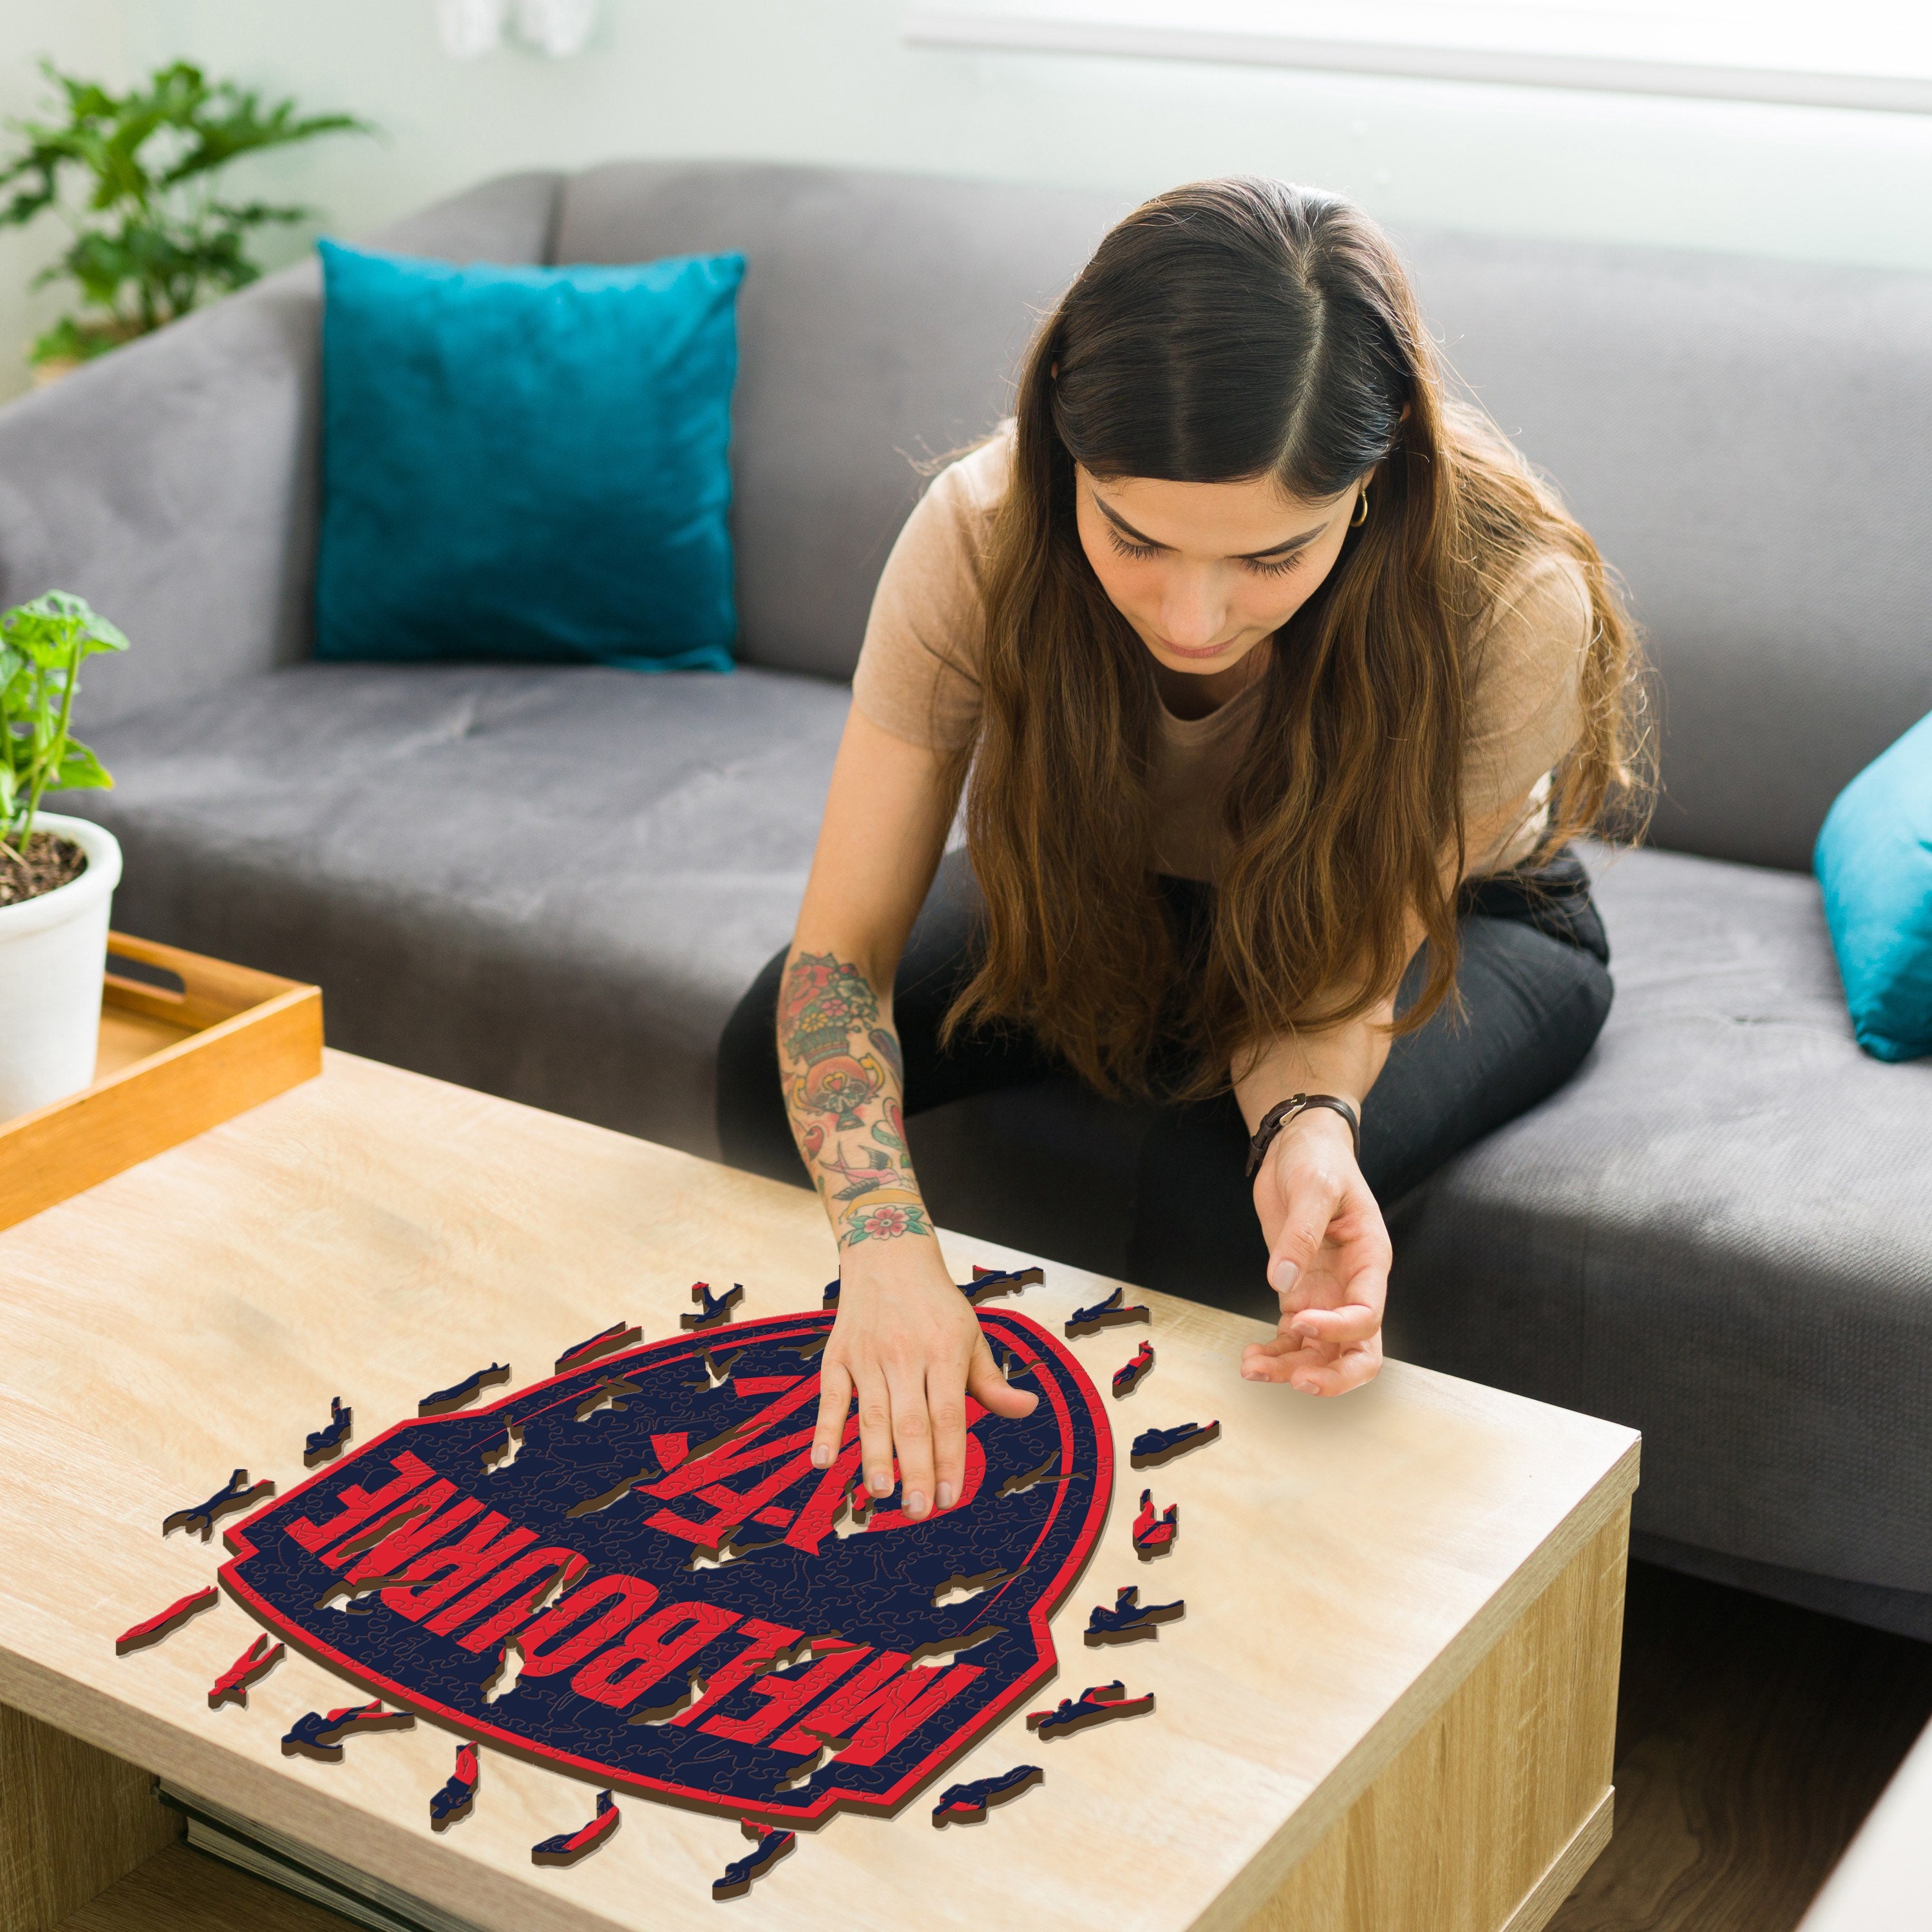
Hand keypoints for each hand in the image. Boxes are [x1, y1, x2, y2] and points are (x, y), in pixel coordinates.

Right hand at [809, 1240, 1037, 1519]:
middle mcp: (905, 1355)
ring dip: (875, 1456)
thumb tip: (1027, 1408)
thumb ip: (991, 1381)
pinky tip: (823, 1462)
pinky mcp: (837, 1355)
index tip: (950, 1498)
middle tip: (918, 1510)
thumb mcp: (971, 1333)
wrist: (888, 1253)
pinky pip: (830, 1396)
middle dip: (915, 1469)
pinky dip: (825, 1428)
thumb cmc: (936, 1303)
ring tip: (881, 1493)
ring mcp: (868, 1356)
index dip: (950, 1458)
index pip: (949, 1415)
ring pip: (871, 1414)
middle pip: (911, 1421)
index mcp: (944, 1351)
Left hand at [1242, 1107, 1388, 1395]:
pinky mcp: (1298, 1292)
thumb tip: (1282, 1281)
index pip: (1367, 1313)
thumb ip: (1301, 1233)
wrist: (1298, 1145)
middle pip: (1358, 1351)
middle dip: (1331, 1375)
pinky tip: (1251, 1358)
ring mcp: (1326, 1293)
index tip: (1298, 1319)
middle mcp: (1352, 1285)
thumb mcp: (1314, 1187)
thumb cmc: (1318, 1159)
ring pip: (1321, 1352)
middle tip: (1296, 1381)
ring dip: (1291, 1369)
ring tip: (1252, 1367)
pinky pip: (1293, 1338)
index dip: (1337, 1328)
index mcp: (1370, 1261)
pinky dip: (1275, 1353)